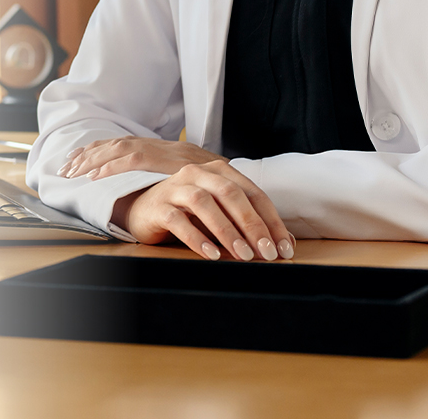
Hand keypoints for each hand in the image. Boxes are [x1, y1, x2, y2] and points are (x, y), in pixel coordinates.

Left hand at [59, 136, 226, 180]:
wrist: (248, 184)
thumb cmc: (223, 189)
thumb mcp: (194, 183)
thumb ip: (173, 185)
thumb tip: (152, 193)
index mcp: (167, 151)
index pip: (128, 146)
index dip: (101, 152)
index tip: (78, 161)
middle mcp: (166, 147)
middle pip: (120, 143)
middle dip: (90, 155)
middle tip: (65, 168)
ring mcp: (169, 153)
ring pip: (123, 148)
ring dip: (95, 159)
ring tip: (73, 172)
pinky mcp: (172, 162)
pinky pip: (137, 160)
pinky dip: (114, 166)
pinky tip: (96, 177)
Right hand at [111, 161, 294, 262]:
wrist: (143, 209)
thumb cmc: (188, 212)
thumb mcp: (221, 214)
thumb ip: (247, 223)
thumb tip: (284, 243)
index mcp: (218, 172)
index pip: (252, 193)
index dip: (271, 220)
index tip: (284, 247)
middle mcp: (198, 174)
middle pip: (230, 194)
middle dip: (252, 225)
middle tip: (267, 252)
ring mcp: (176, 188)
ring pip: (205, 204)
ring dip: (227, 231)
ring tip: (243, 256)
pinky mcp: (159, 207)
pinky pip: (179, 221)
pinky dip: (197, 238)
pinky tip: (212, 255)